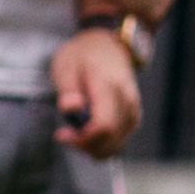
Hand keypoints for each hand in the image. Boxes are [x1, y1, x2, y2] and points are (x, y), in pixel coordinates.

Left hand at [51, 27, 141, 158]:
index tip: (60, 135)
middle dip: (85, 146)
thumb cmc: (83, 56)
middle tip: (65, 135)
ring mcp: (133, 110)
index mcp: (108, 87)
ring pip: (117, 145)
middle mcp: (127, 101)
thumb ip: (68, 89)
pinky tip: (88, 133)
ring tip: (75, 132)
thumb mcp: (65, 66)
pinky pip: (120, 141)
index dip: (82, 139)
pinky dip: (103, 144)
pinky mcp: (134, 117)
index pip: (103, 126)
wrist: (108, 46)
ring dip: (93, 147)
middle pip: (111, 140)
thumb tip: (70, 108)